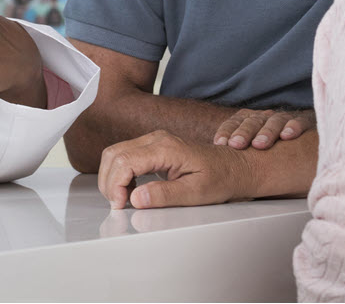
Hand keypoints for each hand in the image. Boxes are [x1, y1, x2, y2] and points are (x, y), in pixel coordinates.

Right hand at [98, 130, 253, 209]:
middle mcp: (156, 139)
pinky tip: (129, 191)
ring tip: (122, 200)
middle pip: (114, 154)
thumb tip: (136, 198)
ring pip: (115, 153)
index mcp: (165, 148)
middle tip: (117, 205)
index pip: (124, 161)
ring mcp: (153, 141)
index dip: (115, 185)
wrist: (235, 166)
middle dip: (108, 182)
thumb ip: (164, 195)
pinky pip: (125, 156)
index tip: (120, 205)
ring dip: (111, 178)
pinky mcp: (153, 147)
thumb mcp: (196, 193)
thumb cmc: (221, 178)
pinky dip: (119, 174)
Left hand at [213, 108, 315, 149]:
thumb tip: (217, 175)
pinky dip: (293, 127)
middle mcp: (265, 118)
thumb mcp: (251, 152)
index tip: (220, 143)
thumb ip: (237, 157)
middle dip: (243, 132)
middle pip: (252, 121)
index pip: (234, 122)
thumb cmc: (271, 150)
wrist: (304, 142)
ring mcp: (284, 119)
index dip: (226, 131)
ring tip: (260, 144)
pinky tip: (287, 136)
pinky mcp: (305, 121)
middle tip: (237, 144)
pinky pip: (299, 122)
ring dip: (266, 131)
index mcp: (249, 121)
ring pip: (274, 121)